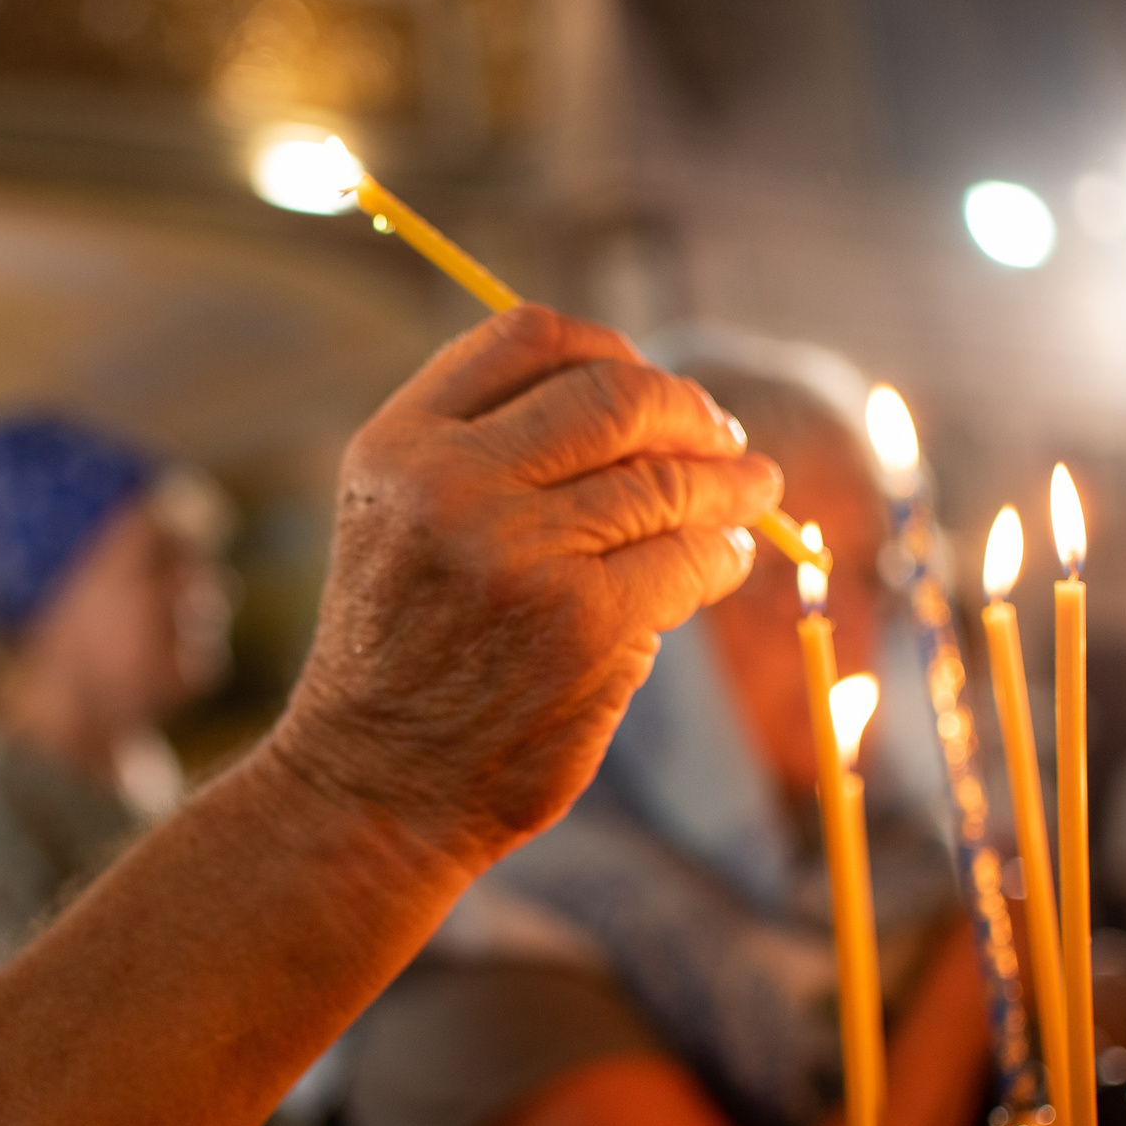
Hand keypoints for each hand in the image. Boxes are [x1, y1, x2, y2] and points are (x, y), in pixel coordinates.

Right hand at [270, 305, 780, 871]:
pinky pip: (690, 558)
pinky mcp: (584, 623)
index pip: (527, 337)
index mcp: (399, 446)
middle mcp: (449, 484)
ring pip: (666, 480)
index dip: (608, 349)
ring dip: (729, 487)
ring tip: (751, 497)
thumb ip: (484, 450)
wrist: (374, 788)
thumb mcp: (400, 522)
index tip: (648, 383)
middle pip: (614, 395)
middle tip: (726, 440)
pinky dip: (723, 555)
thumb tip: (644, 399)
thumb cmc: (403, 655)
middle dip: (690, 412)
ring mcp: (518, 552)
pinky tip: (722, 562)